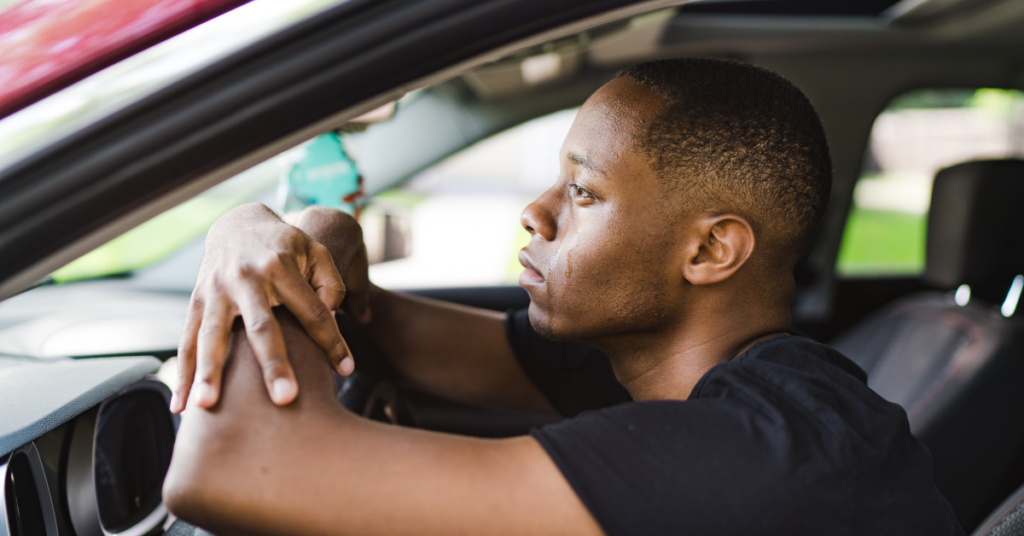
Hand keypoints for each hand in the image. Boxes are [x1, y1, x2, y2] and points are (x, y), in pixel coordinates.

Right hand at [171, 203, 355, 412]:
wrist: (238, 225)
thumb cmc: (286, 247)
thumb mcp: (316, 252)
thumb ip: (331, 284)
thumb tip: (331, 316)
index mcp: (280, 265)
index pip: (312, 310)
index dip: (331, 340)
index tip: (346, 370)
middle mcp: (245, 278)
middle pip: (261, 327)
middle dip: (274, 363)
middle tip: (286, 398)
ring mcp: (216, 291)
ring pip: (212, 336)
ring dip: (210, 372)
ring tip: (207, 407)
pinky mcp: (196, 302)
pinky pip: (187, 341)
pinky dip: (183, 374)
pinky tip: (181, 407)